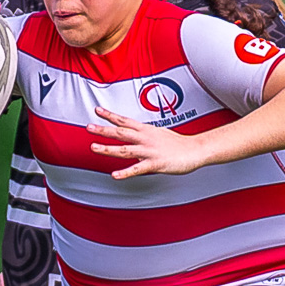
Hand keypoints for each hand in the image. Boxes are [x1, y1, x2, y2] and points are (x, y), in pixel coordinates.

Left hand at [86, 107, 207, 178]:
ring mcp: (149, 151)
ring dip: (108, 148)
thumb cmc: (179, 144)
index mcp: (146, 130)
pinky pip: (138, 168)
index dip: (110, 115)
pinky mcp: (155, 163)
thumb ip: (144, 137)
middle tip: (88, 127)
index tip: (97, 110)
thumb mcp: (159, 135)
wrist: (196, 150)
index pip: (124, 120)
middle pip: (121, 132)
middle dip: (103, 129)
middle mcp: (145, 138)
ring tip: (94, 147)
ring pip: (125, 149)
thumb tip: (134, 140)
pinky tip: (115, 175)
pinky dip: (125, 172)